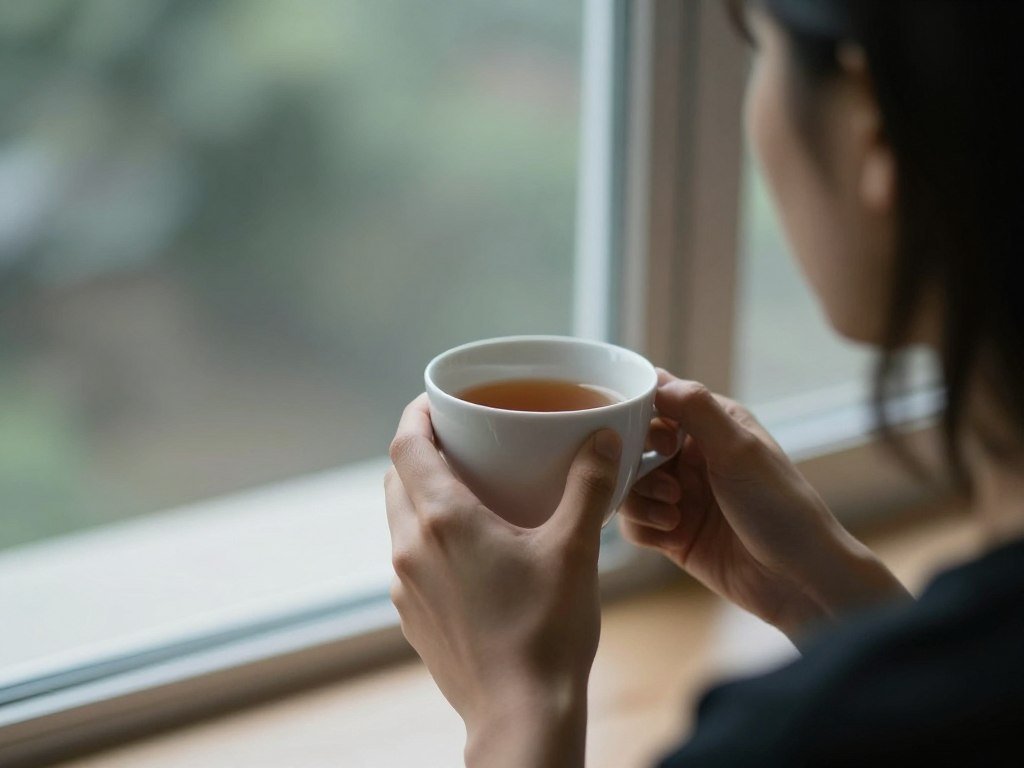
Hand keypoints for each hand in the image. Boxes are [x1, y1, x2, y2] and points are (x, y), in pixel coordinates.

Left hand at [384, 394, 621, 767]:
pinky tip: (468, 548)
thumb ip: (588, 487)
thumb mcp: (575, 550)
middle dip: (420, 450)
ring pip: (398, 518)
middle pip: (397, 477)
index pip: (405, 444)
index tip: (436, 401)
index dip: (416, 414)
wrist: (520, 714)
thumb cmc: (547, 632)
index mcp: (444, 520)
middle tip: (459, 439)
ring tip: (466, 489)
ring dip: (421, 493)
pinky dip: (426, 535)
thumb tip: (604, 438)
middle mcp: (411, 546)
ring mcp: (406, 585)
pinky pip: (408, 556)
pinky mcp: (411, 615)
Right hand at [620, 371, 909, 645]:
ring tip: (674, 514)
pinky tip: (673, 537)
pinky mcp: (673, 533)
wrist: (799, 580)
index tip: (659, 444)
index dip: (643, 416)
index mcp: (713, 425)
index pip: (658, 399)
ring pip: (628, 485)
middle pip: (632, 445)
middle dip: (637, 465)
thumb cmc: (780, 507)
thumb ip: (696, 409)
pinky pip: (633, 523)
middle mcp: (693, 456)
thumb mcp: (739, 450)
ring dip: (642, 499)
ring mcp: (682, 496)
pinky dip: (644, 528)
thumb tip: (654, 379)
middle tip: (670, 487)